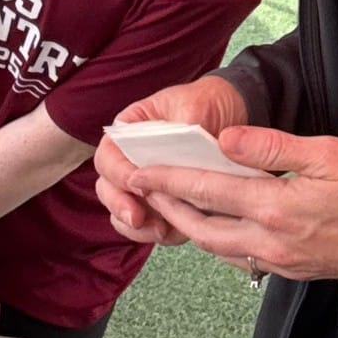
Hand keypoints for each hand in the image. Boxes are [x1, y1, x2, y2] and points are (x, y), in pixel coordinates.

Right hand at [94, 75, 247, 246]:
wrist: (231, 114)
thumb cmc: (206, 104)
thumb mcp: (195, 107)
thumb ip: (182, 127)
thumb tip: (176, 150)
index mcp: (129, 131)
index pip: (108, 155)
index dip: (117, 173)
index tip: (137, 184)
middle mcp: (130, 160)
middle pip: (107, 188)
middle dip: (119, 206)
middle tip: (137, 218)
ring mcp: (145, 185)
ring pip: (123, 213)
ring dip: (137, 227)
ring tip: (161, 231)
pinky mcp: (163, 204)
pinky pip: (149, 226)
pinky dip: (158, 233)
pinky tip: (177, 233)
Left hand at [126, 127, 337, 284]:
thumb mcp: (327, 152)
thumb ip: (271, 147)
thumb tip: (225, 140)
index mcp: (276, 207)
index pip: (207, 192)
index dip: (168, 181)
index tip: (138, 172)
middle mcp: (270, 240)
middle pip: (202, 228)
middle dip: (168, 208)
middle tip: (141, 190)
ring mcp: (280, 260)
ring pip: (219, 247)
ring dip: (190, 228)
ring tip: (170, 206)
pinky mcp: (292, 269)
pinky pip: (242, 258)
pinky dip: (219, 241)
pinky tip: (216, 226)